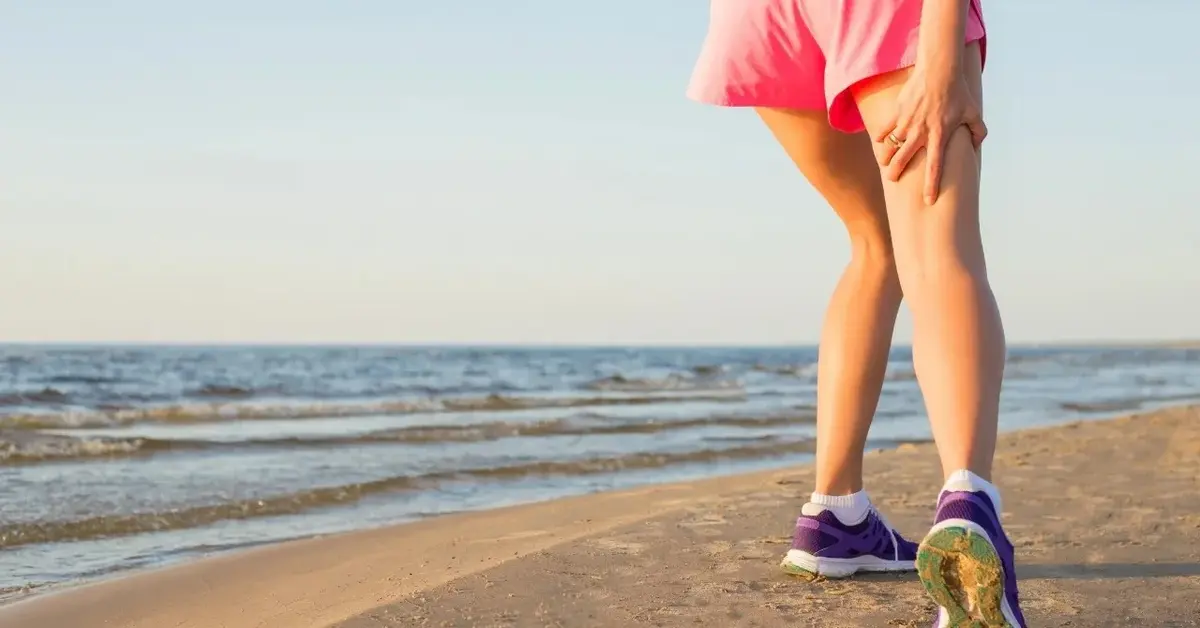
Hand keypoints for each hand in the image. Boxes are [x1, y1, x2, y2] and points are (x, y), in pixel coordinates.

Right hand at [874, 65, 986, 203]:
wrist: (940, 70)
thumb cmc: (959, 92)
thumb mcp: (974, 112)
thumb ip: (978, 131)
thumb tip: (977, 145)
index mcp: (940, 136)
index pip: (935, 167)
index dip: (931, 185)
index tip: (928, 201)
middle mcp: (921, 132)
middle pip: (903, 160)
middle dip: (895, 173)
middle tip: (892, 179)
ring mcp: (907, 122)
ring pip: (890, 146)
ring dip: (885, 157)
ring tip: (884, 164)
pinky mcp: (897, 112)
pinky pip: (884, 129)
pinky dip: (880, 137)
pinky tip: (879, 143)